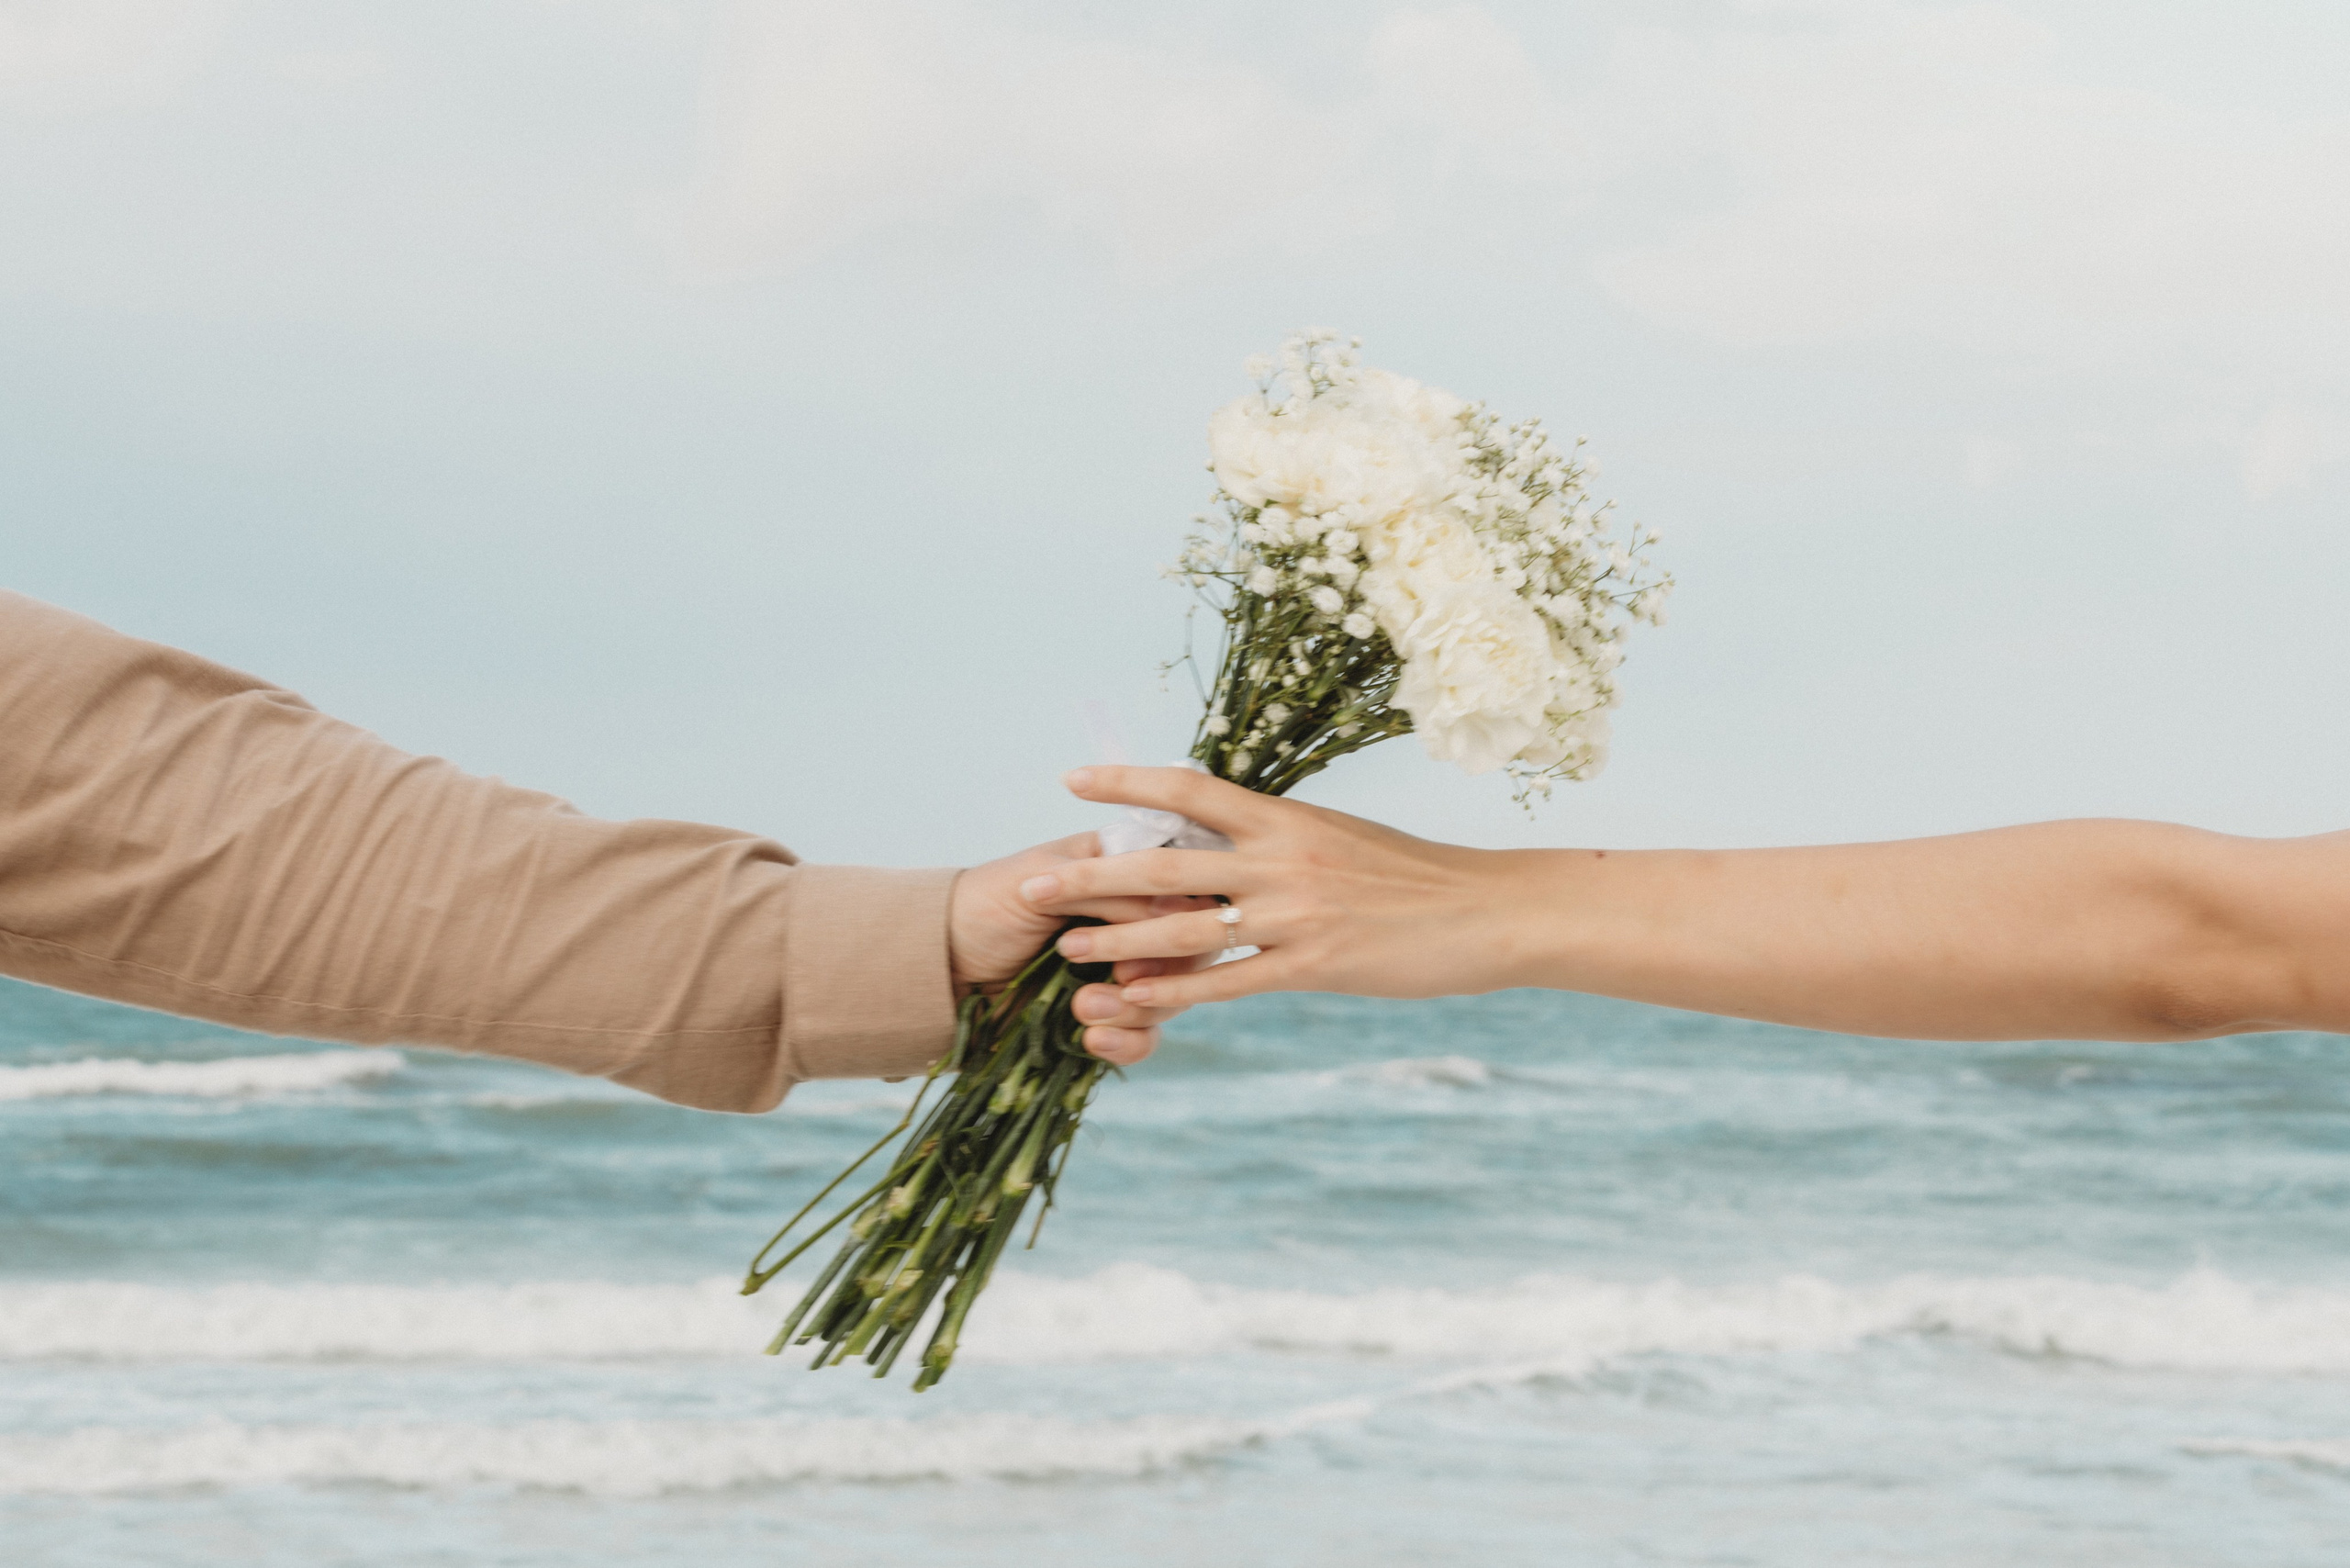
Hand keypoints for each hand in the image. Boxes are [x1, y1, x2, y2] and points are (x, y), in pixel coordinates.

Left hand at [949, 830, 1213, 1064]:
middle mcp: (1129, 929)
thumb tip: (1181, 905)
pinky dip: (1124, 1043)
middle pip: (1188, 955)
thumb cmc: (982, 908)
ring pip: (1169, 1001)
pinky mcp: (1103, 1023)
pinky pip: (1143, 1042)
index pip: (1183, 895)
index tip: (1141, 934)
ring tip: (1081, 1007)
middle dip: (1157, 972)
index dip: (1176, 921)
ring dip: (1131, 1009)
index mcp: (1121, 879)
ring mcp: (1118, 979)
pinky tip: (1089, 1039)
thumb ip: (1109, 885)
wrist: (933, 970)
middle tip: (1118, 974)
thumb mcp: (1042, 878)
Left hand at [1014, 767, 1521, 1010]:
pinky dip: (1175, 992)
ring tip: (1064, 950)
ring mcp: (1294, 914)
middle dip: (1089, 875)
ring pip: (1183, 927)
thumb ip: (1282, 835)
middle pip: (1164, 863)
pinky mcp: (1312, 966)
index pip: (1189, 788)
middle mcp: (1281, 858)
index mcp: (1286, 816)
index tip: (1072, 780)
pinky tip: (1134, 1002)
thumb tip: (1231, 827)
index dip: (1126, 783)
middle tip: (1028, 885)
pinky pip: (1228, 982)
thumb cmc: (1418, 874)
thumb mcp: (1343, 835)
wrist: (1489, 911)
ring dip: (1116, 941)